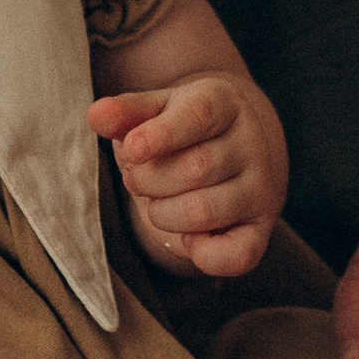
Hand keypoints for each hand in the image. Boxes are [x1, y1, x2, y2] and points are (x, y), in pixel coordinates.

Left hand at [90, 69, 285, 278]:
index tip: (131, 149)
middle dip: (148, 180)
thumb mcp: (155, 111)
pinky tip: (188, 237)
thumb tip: (97, 115)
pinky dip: (202, 255)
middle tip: (137, 177)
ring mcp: (261, 189)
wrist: (234, 151)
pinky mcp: (261, 229)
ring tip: (157, 201)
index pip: (199, 116)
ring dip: (162, 213)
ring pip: (204, 211)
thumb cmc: (182, 131)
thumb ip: (127, 113)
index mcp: (224, 102)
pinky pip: (236, 256)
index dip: (161, 135)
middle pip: (195, 168)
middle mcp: (252, 144)